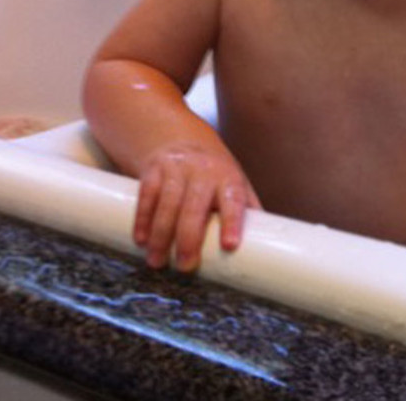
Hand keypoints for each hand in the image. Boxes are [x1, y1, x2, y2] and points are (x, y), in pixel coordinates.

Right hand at [134, 143, 260, 271]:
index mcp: (229, 178)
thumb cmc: (214, 174)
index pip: (233, 199)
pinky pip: (147, 194)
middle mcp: (204, 171)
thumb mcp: (234, 185)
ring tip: (157, 261)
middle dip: (189, 237)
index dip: (233, 222)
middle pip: (195, 205)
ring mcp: (177, 168)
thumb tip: (264, 250)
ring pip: (168, 202)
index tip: (230, 245)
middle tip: (185, 266)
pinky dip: (143, 218)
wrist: (182, 138)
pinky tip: (141, 239)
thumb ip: (244, 212)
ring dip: (161, 235)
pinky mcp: (154, 168)